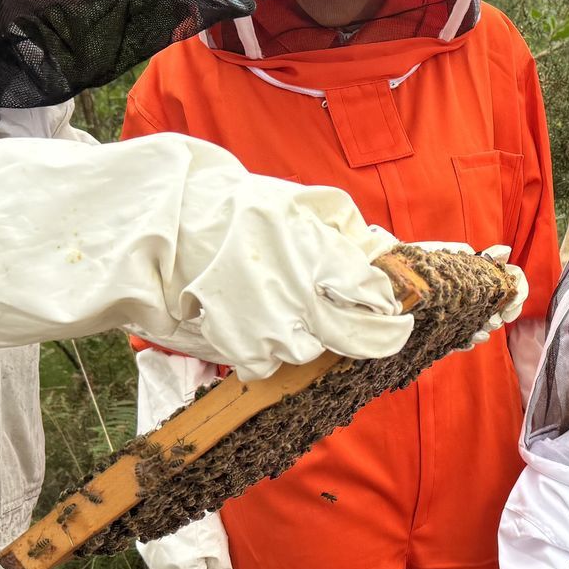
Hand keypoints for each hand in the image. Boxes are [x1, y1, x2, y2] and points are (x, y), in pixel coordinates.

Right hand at [137, 511, 232, 568]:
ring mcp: (154, 563)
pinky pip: (165, 561)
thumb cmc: (196, 521)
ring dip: (188, 567)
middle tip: (211, 559)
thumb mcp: (217, 546)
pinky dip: (175, 555)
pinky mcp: (147, 549)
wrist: (165, 495)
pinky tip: (182, 538)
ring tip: (197, 543)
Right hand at [166, 165, 414, 379]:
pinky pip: (267, 366)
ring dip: (309, 336)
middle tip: (383, 328)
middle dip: (376, 336)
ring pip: (309, 351)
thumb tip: (387, 253)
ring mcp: (269, 325)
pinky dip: (268, 350)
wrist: (178, 225)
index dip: (385, 302)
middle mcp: (297, 294)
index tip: (390, 305)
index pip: (371, 293)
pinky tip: (261, 323)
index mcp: (317, 251)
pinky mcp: (240, 346)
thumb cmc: (248, 211)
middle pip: (355, 336)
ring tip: (292, 309)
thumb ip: (351, 227)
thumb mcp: (307, 202)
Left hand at [416, 240, 528, 347]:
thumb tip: (506, 251)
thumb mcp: (453, 254)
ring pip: (483, 327)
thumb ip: (481, 257)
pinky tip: (466, 341)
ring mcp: (461, 314)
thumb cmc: (422, 263)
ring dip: (485, 330)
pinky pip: (461, 341)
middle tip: (493, 319)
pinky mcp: (445, 330)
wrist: (392, 279)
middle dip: (500, 316)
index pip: (511, 285)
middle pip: (500, 309)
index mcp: (481, 278)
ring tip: (479, 331)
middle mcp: (474, 297)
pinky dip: (467, 342)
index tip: (510, 305)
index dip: (518, 295)